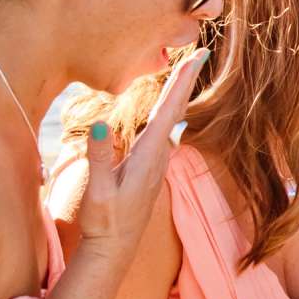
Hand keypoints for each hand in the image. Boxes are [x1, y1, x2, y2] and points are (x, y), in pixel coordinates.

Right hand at [74, 48, 207, 250]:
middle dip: (185, 79)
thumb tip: (99, 124)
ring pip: (169, 118)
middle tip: (200, 51)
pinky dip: (167, 109)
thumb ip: (100, 159)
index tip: (197, 57)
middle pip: (173, 109)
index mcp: (148, 155)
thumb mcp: (99, 192)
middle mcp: (157, 155)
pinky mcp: (148, 166)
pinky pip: (161, 129)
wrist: (115, 247)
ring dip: (178, 92)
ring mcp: (155, 160)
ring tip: (186, 68)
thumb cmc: (105, 221)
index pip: (167, 110)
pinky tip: (167, 104)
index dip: (181, 82)